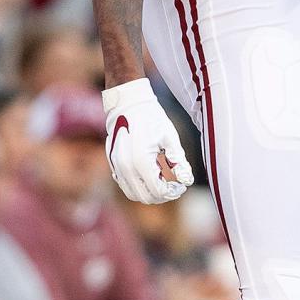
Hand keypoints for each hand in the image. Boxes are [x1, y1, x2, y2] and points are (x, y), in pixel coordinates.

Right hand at [102, 78, 193, 203]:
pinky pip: (124, 184)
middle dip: (162, 195)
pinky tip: (149, 173)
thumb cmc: (152, 119)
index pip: (158, 191)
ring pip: (133, 194)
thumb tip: (187, 181)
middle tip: (174, 186)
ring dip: (149, 192)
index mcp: (141, 161)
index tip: (181, 185)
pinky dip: (137, 185)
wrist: (128, 103)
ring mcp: (116, 166)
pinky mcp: (111, 162)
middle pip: (145, 197)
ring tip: (162, 180)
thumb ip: (179, 162)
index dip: (172, 192)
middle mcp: (125, 167)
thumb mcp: (171, 138)